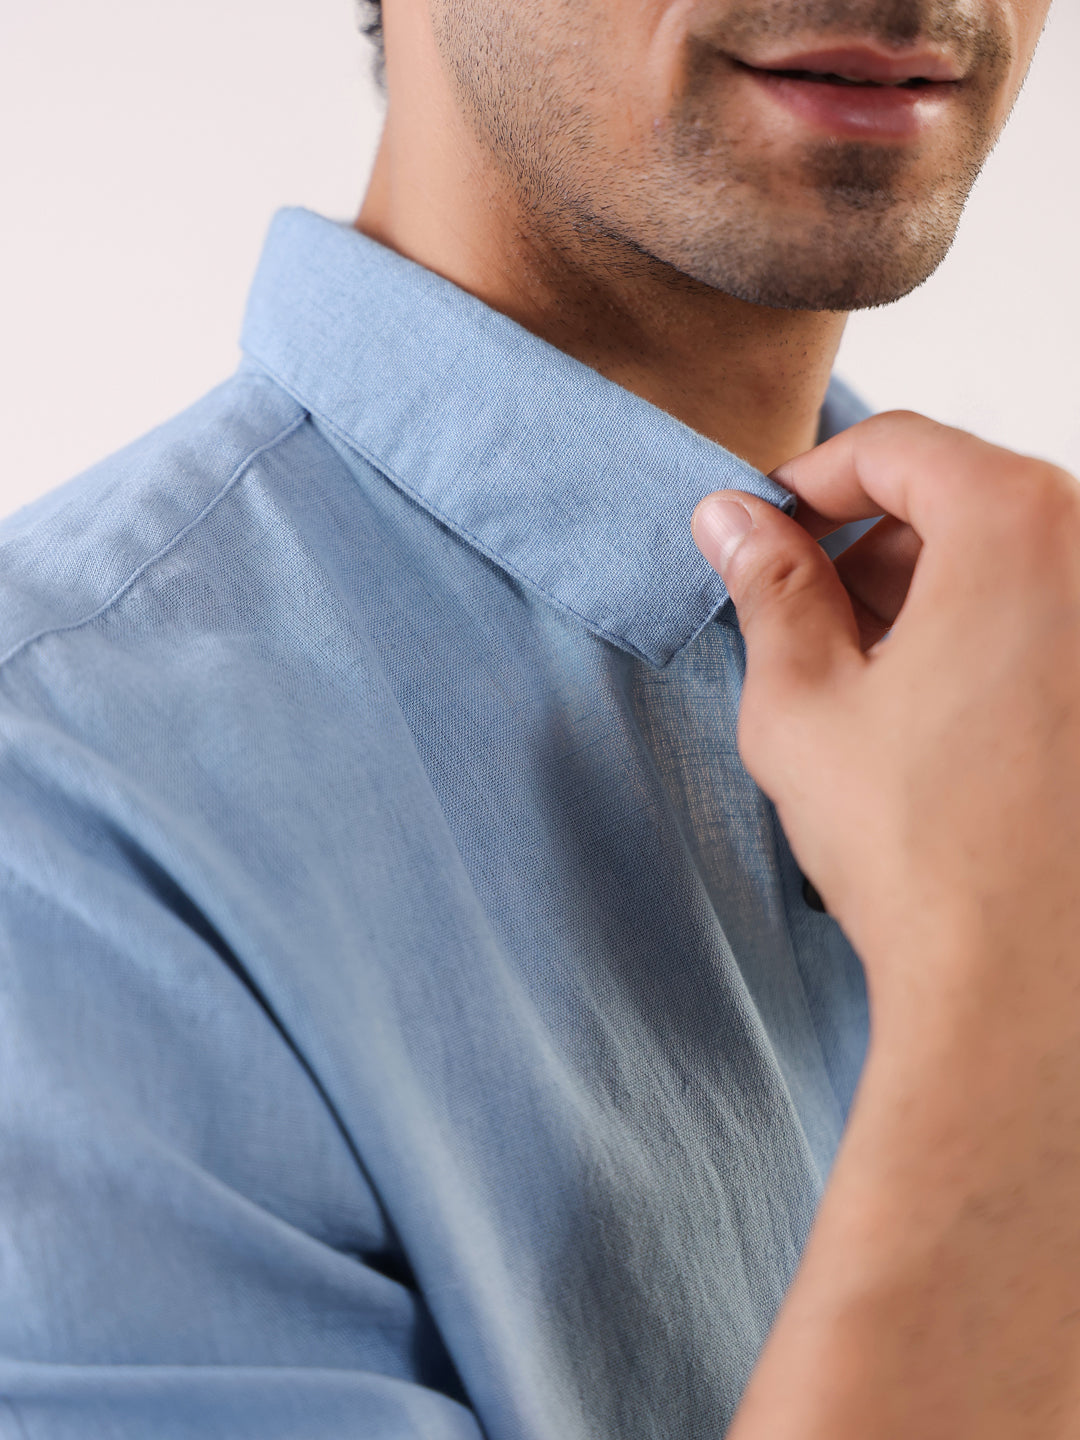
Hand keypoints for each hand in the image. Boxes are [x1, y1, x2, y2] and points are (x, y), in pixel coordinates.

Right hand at [691, 411, 1079, 1042]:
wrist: (1021, 989)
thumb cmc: (917, 845)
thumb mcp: (803, 700)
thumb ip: (766, 586)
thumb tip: (730, 519)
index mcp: (1020, 525)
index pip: (895, 448)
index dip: (807, 484)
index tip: (759, 536)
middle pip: (960, 499)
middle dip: (864, 549)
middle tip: (795, 619)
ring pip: (1009, 563)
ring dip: (923, 598)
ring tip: (860, 686)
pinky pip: (1049, 621)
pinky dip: (983, 640)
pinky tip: (931, 719)